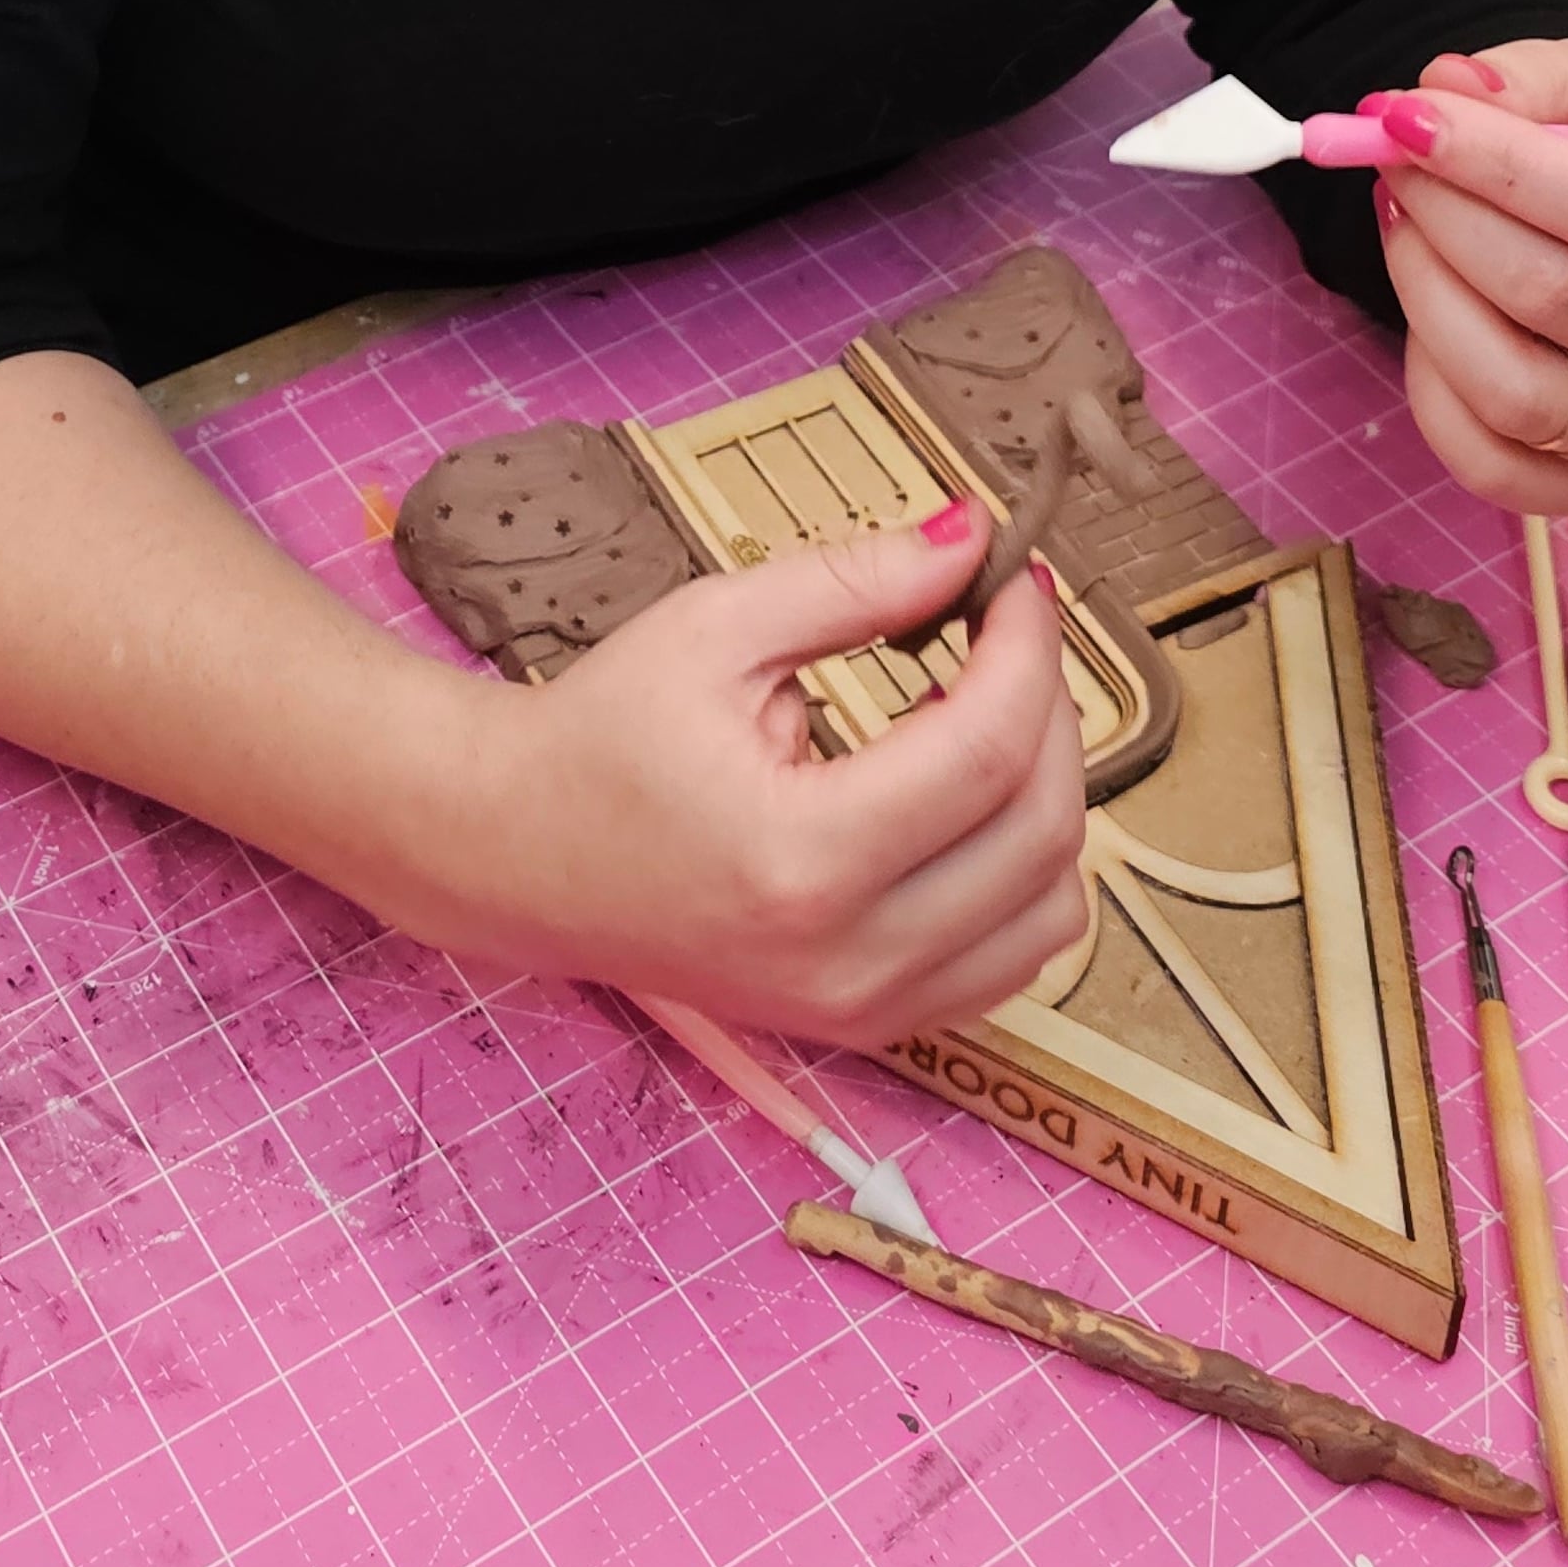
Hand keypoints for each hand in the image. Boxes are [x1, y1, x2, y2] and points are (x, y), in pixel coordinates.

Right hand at [458, 501, 1088, 1049]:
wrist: (517, 855)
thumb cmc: (603, 734)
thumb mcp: (717, 629)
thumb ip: (856, 581)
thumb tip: (971, 539)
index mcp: (802, 855)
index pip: (987, 748)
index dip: (1029, 651)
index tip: (1020, 584)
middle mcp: (846, 957)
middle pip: (1040, 829)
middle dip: (1049, 709)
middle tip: (1007, 636)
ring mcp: (863, 1009)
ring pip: (1050, 908)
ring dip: (1048, 795)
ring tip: (978, 716)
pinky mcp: (869, 1027)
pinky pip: (1010, 959)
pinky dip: (1022, 871)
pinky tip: (964, 798)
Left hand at [1375, 38, 1567, 513]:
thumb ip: (1539, 80)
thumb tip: (1445, 88)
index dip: (1506, 166)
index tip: (1409, 118)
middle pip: (1562, 299)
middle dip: (1448, 216)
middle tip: (1393, 160)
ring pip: (1515, 390)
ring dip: (1427, 294)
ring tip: (1406, 226)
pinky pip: (1489, 462)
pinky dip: (1431, 381)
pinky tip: (1432, 310)